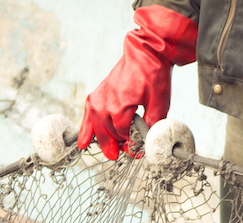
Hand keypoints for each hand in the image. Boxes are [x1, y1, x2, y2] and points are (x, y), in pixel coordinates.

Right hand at [77, 6, 197, 160]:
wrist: (144, 51)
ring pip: (96, 128)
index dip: (132, 144)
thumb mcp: (160, 100)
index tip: (139, 150)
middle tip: (125, 153)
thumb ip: (153, 123)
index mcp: (120, 109)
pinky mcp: (96, 94)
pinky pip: (88, 116)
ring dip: (102, 141)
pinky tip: (82, 143)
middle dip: (117, 145)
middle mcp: (105, 106)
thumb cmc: (153, 73)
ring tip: (110, 152)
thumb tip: (148, 140)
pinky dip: (85, 129)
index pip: (124, 135)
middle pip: (109, 134)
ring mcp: (98, 99)